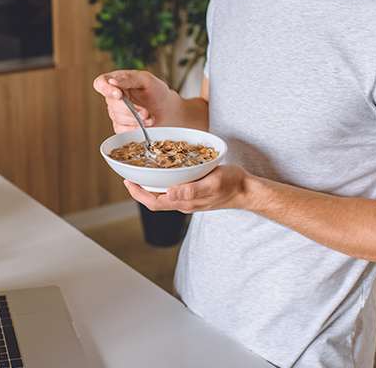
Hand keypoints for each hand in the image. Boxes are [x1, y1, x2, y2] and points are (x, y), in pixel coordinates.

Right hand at [92, 70, 173, 133]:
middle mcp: (113, 97)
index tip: (119, 95)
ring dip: (136, 120)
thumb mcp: (146, 79)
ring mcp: (115, 112)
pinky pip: (122, 130)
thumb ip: (129, 79)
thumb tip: (112, 81)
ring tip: (149, 117)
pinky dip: (135, 129)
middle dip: (130, 110)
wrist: (165, 109)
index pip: (100, 83)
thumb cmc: (155, 91)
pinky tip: (145, 125)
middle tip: (145, 113)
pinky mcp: (120, 126)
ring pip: (118, 118)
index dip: (106, 90)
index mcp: (116, 81)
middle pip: (112, 104)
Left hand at [124, 165, 253, 213]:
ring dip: (151, 186)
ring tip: (143, 172)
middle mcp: (184, 203)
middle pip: (156, 200)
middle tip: (131, 174)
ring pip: (164, 196)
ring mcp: (189, 199)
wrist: (247, 190)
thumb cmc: (232, 185)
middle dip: (140, 190)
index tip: (128, 181)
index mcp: (185, 202)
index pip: (154, 202)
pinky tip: (165, 172)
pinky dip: (164, 182)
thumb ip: (191, 190)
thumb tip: (170, 194)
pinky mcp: (195, 193)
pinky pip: (174, 190)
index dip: (138, 194)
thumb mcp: (212, 183)